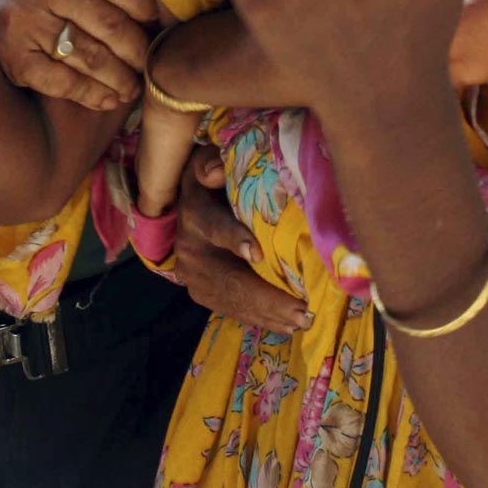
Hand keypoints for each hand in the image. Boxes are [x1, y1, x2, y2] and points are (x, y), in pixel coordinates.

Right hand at [0, 0, 156, 111]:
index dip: (146, 9)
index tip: (159, 24)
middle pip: (107, 22)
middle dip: (138, 49)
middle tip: (152, 62)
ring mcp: (20, 18)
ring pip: (89, 56)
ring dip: (120, 77)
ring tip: (135, 85)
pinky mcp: (11, 55)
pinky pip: (63, 82)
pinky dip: (91, 94)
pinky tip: (108, 99)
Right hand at [171, 145, 309, 333]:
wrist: (186, 205)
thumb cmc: (211, 181)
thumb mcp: (208, 163)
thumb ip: (212, 163)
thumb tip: (216, 172)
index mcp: (194, 213)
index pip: (213, 226)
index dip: (233, 239)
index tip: (257, 254)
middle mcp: (191, 250)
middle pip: (227, 278)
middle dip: (265, 296)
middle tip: (300, 309)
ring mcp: (194, 276)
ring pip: (232, 300)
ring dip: (268, 313)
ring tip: (301, 320)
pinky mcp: (204, 292)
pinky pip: (233, 309)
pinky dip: (261, 318)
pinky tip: (287, 325)